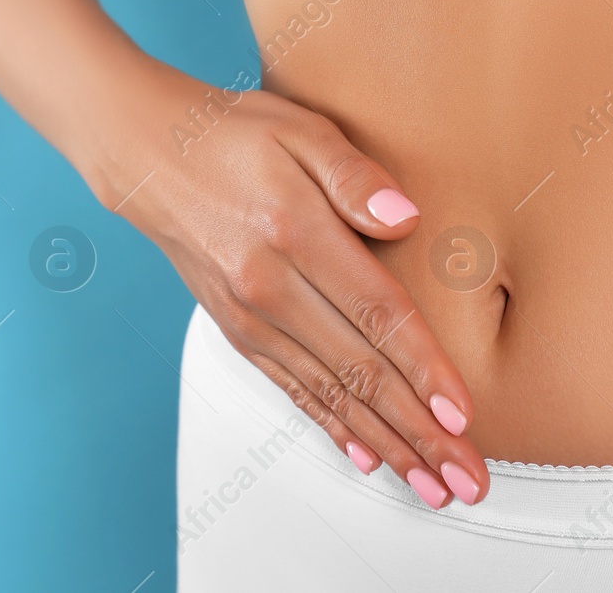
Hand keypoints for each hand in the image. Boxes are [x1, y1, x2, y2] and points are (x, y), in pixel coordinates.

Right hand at [107, 77, 488, 508]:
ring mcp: (250, 315)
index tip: (462, 417)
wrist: (148, 155)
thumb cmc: (231, 135)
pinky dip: (331, 428)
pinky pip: (292, 389)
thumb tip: (403, 218)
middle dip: (419, 433)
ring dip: (384, 444)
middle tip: (465, 478)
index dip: (423, 370)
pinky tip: (366, 456)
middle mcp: (269, 285)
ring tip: (429, 484)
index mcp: (294, 232)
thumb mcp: (300, 128)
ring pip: (330, 393)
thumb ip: (355, 174)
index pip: (376, 314)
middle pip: (360, 371)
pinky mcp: (238, 330)